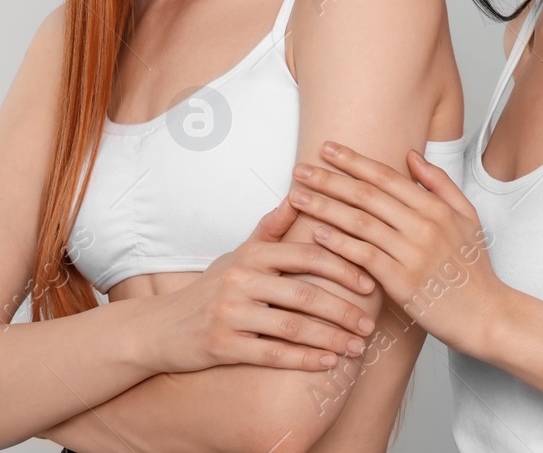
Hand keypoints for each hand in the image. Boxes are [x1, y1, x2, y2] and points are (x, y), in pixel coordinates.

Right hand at [151, 195, 379, 372]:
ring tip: (357, 346)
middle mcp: (240, 280)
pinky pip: (270, 354)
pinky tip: (328, 363)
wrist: (158, 328)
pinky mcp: (220, 346)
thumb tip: (300, 192)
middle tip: (370, 323)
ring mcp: (229, 314)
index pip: (308, 256)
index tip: (371, 284)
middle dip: (343, 310)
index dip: (343, 268)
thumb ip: (272, 228)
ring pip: (292, 326)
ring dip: (330, 338)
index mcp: (252, 255)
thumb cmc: (211, 288)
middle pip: (305, 293)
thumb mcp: (239, 254)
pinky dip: (303, 359)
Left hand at [287, 140, 499, 352]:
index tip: (328, 148)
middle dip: (330, 179)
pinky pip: (364, 257)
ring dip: (325, 208)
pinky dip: (339, 244)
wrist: (486, 314)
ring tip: (297, 198)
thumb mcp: (468, 217)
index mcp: (437, 208)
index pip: (388, 176)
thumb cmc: (474, 268)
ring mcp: (413, 253)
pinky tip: (317, 234)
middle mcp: (424, 225)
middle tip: (300, 168)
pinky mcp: (402, 282)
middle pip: (368, 195)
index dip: (355, 161)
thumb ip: (440, 184)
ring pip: (360, 223)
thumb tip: (412, 156)